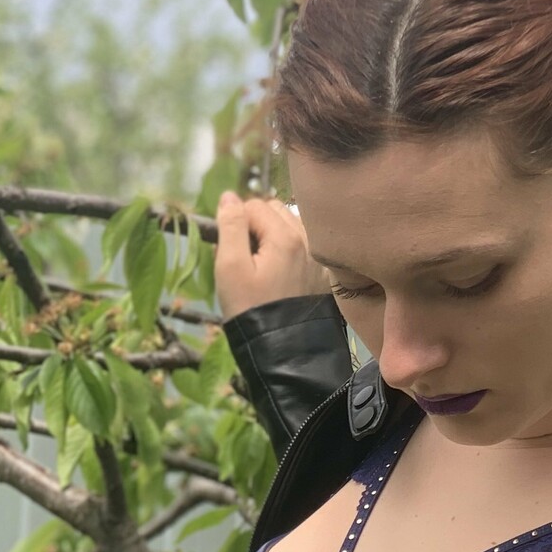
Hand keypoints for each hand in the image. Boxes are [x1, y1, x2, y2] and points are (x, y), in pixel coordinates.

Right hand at [213, 190, 335, 322]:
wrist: (283, 354)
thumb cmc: (251, 311)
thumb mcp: (230, 267)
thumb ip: (230, 226)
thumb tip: (229, 197)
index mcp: (286, 236)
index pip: (253, 205)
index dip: (235, 224)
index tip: (231, 251)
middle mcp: (308, 240)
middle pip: (275, 211)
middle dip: (256, 226)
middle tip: (245, 258)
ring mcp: (318, 258)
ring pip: (290, 226)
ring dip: (272, 236)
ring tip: (262, 266)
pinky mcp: (322, 275)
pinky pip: (303, 247)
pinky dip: (288, 251)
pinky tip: (280, 274)